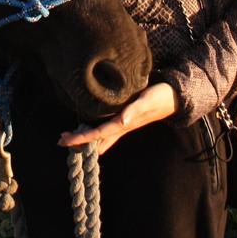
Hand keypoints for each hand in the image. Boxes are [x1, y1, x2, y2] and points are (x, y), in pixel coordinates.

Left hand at [58, 82, 176, 155]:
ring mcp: (125, 123)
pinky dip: (96, 130)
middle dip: (79, 141)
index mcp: (124, 124)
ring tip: (70, 135)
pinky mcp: (127, 116)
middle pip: (97, 138)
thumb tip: (122, 122)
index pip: (97, 134)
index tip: (64, 141)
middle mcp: (122, 126)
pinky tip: (90, 125)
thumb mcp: (147, 100)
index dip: (81, 138)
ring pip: (102, 135)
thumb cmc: (160, 96)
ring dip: (86, 136)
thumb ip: (135, 110)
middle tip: (60, 140)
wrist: (176, 96)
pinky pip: (108, 127)